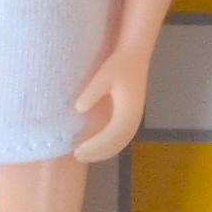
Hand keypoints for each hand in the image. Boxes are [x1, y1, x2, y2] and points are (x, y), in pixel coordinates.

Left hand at [71, 41, 150, 161]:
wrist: (135, 56)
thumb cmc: (119, 64)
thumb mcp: (103, 75)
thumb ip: (92, 92)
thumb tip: (79, 108)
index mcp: (128, 111)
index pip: (109, 136)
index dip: (93, 146)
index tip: (77, 150)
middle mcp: (134, 120)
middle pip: (116, 144)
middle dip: (97, 153)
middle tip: (76, 155)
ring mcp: (135, 120)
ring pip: (120, 144)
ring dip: (103, 152)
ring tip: (83, 155)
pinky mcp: (132, 117)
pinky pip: (122, 139)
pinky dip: (110, 146)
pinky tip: (96, 146)